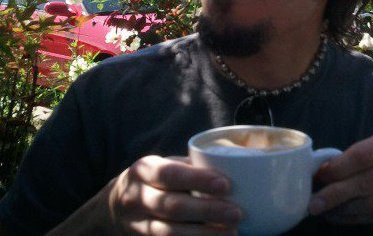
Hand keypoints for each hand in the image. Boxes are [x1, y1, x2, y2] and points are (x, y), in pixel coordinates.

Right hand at [102, 155, 242, 234]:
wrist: (116, 204)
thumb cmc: (154, 179)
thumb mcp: (164, 164)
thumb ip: (189, 167)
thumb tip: (228, 169)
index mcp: (144, 170)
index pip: (171, 174)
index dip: (198, 180)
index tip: (225, 184)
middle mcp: (136, 197)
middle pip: (173, 206)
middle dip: (207, 210)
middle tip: (236, 213)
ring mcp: (136, 224)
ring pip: (170, 232)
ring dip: (204, 233)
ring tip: (232, 231)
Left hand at [308, 127, 372, 226]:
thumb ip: (359, 154)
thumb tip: (322, 170)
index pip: (362, 155)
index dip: (338, 168)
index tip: (318, 177)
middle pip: (365, 182)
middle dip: (334, 194)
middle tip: (312, 203)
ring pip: (372, 203)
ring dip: (343, 210)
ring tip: (324, 211)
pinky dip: (357, 218)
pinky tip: (341, 217)